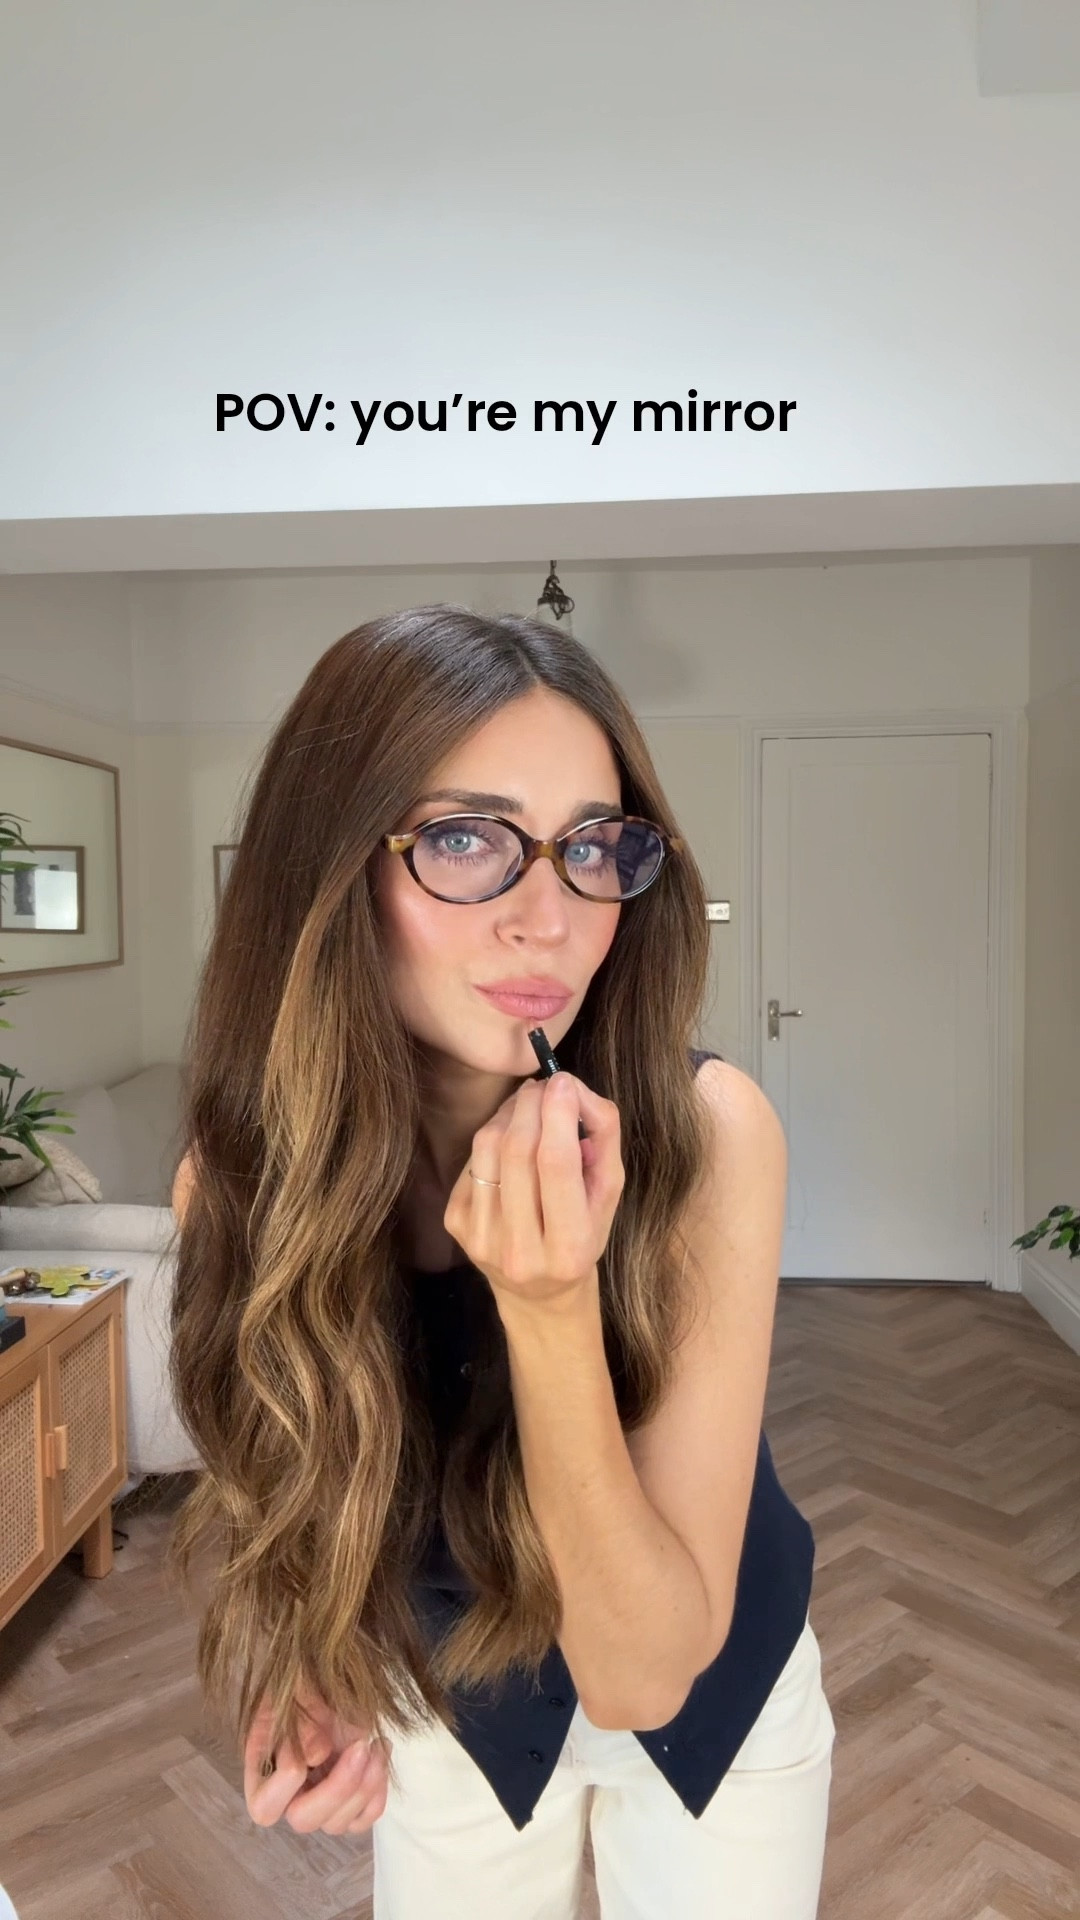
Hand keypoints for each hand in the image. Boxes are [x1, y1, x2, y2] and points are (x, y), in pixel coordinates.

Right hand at [243, 1682, 391, 1835]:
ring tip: (374, 1743)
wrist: (329, 1686)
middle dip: (338, 1786)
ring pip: (338, 1824)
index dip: (289, 1780)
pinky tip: (380, 1750)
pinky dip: (378, 1789)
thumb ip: (300, 1724)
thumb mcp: (295, 1697)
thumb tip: (316, 1757)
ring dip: (364, 1785)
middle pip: (304, 1821)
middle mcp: (288, 1800)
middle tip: (361, 1745)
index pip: (265, 1807)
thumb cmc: (304, 1690)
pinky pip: (365, 1818)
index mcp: (262, 1777)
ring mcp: (319, 1807)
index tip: (317, 1742)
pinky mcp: (348, 1806)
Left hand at [443, 1072, 624, 1308]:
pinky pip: (472, 1161)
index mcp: (569, 1248)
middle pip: (518, 1152)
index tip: (563, 1080)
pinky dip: (493, 1139)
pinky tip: (511, 1142)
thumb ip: (604, 1140)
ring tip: (528, 1105)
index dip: (558, 1114)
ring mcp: (480, 1239)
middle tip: (545, 1085)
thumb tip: (574, 1092)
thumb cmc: (583, 1234)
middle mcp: (520, 1251)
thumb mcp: (608, 1194)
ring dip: (509, 1113)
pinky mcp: (456, 1224)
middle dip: (531, 1105)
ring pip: (488, 1149)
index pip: (557, 1166)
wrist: (539, 1292)